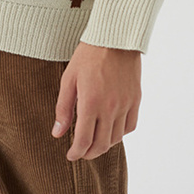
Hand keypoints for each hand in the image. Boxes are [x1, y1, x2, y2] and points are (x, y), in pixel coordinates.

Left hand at [52, 43, 140, 159]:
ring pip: (116, 138)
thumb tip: (57, 133)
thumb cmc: (88, 56)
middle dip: (89, 153)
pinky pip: (130, 126)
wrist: (115, 38)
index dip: (76, 153)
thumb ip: (63, 109)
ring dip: (104, 145)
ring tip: (94, 142)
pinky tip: (111, 130)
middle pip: (101, 145)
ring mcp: (125, 105)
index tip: (71, 155)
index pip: (84, 140)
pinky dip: (120, 133)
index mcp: (90, 103)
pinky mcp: (136, 99)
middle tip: (81, 152)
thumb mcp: (69, 79)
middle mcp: (110, 108)